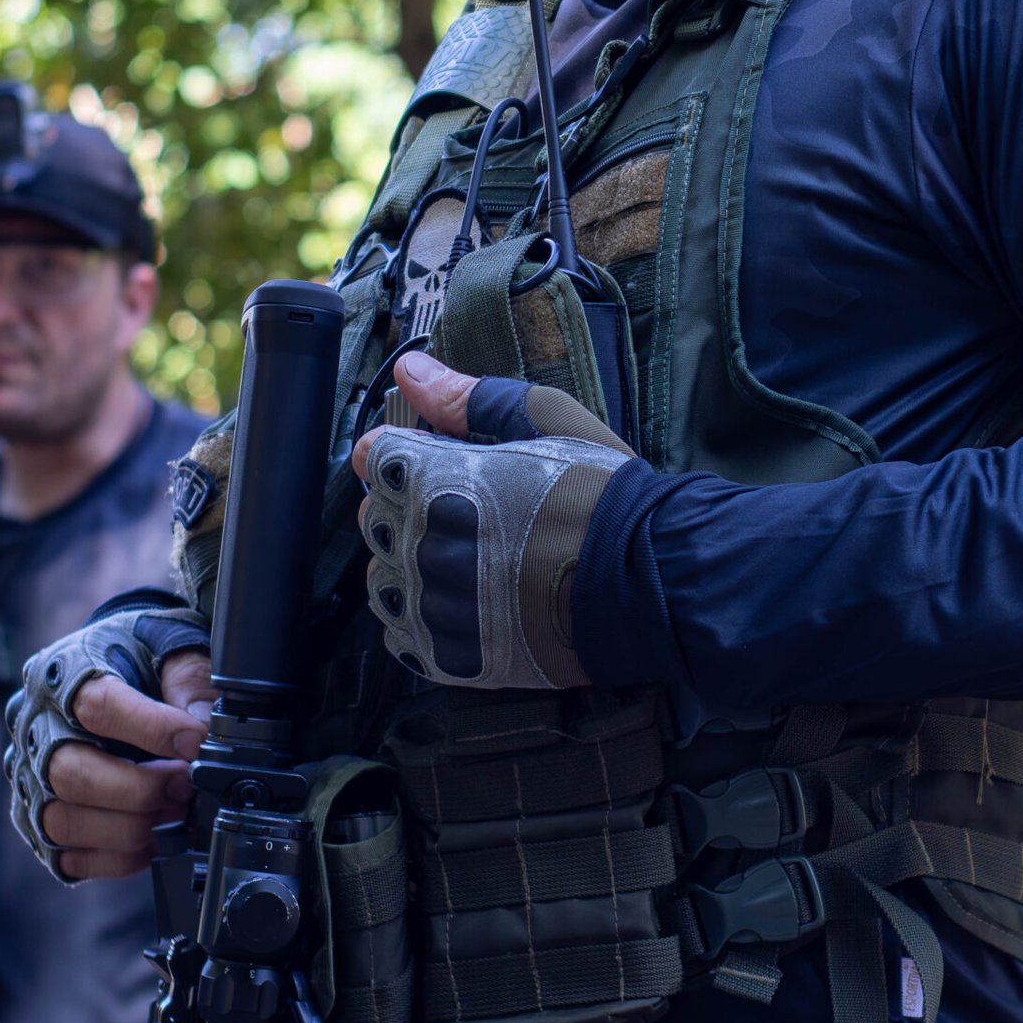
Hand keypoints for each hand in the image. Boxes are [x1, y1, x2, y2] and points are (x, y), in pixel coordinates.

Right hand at [8, 598, 213, 884]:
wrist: (120, 670)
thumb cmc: (143, 659)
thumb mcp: (172, 649)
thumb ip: (189, 683)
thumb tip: (206, 729)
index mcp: (63, 675)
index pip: (96, 706)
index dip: (152, 729)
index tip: (196, 743)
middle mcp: (34, 730)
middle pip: (70, 774)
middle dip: (140, 789)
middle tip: (186, 785)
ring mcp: (31, 781)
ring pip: (64, 821)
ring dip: (131, 827)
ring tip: (175, 811)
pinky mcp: (41, 825)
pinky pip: (71, 857)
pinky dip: (120, 857)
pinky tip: (155, 836)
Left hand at [354, 349, 632, 691]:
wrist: (646, 580)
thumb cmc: (600, 494)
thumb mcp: (544, 420)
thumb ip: (466, 397)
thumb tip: (410, 368)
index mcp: (435, 478)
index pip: (376, 457)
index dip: (402, 454)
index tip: (433, 461)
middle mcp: (421, 542)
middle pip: (377, 517)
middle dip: (408, 507)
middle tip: (465, 508)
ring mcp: (431, 605)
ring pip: (384, 578)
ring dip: (412, 563)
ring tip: (468, 558)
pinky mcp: (448, 655)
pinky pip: (401, 634)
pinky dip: (421, 617)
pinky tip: (463, 602)